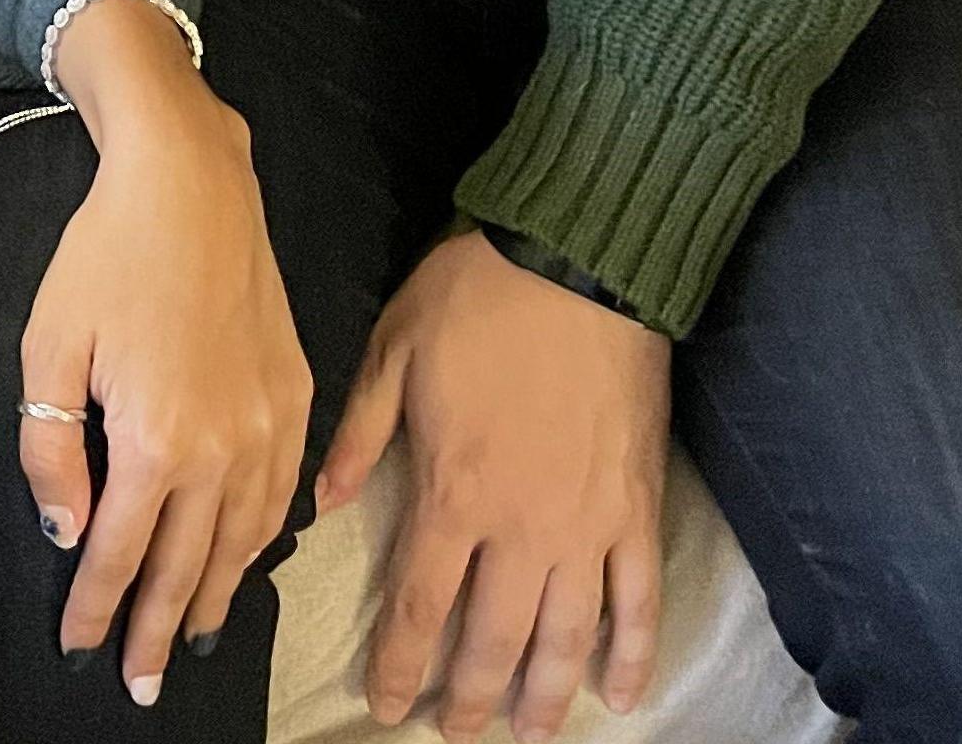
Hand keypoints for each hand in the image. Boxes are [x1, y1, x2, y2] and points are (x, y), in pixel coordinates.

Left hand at [24, 1, 311, 706]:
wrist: (190, 183)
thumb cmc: (105, 256)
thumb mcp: (49, 346)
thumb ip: (52, 448)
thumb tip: (68, 531)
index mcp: (157, 441)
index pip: (121, 552)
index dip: (97, 608)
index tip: (80, 650)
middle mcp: (224, 448)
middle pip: (187, 564)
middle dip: (156, 627)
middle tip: (139, 681)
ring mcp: (269, 425)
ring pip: (243, 540)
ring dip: (214, 595)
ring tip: (188, 637)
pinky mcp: (298, 396)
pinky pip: (282, 495)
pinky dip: (261, 540)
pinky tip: (244, 557)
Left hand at [317, 230, 667, 740]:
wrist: (577, 264)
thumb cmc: (475, 298)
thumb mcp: (392, 352)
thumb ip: (359, 436)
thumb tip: (322, 505)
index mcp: (453, 492)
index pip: (419, 604)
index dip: (401, 664)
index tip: (388, 706)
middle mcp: (521, 529)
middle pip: (493, 639)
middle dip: (471, 698)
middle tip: (456, 733)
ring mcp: (587, 527)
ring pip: (565, 638)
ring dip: (546, 696)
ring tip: (529, 734)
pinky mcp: (638, 512)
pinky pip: (639, 603)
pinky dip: (634, 655)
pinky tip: (623, 694)